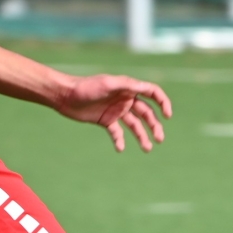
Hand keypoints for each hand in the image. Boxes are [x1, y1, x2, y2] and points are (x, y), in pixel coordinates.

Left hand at [52, 74, 171, 151]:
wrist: (65, 96)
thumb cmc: (86, 87)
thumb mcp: (107, 84)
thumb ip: (126, 85)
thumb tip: (144, 88)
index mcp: (128, 88)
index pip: (152, 93)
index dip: (163, 102)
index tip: (168, 115)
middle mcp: (125, 99)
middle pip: (146, 113)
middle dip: (154, 126)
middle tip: (159, 139)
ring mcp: (116, 111)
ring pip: (134, 125)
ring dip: (142, 136)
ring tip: (147, 148)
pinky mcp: (106, 121)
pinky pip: (117, 133)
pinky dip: (120, 140)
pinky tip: (120, 148)